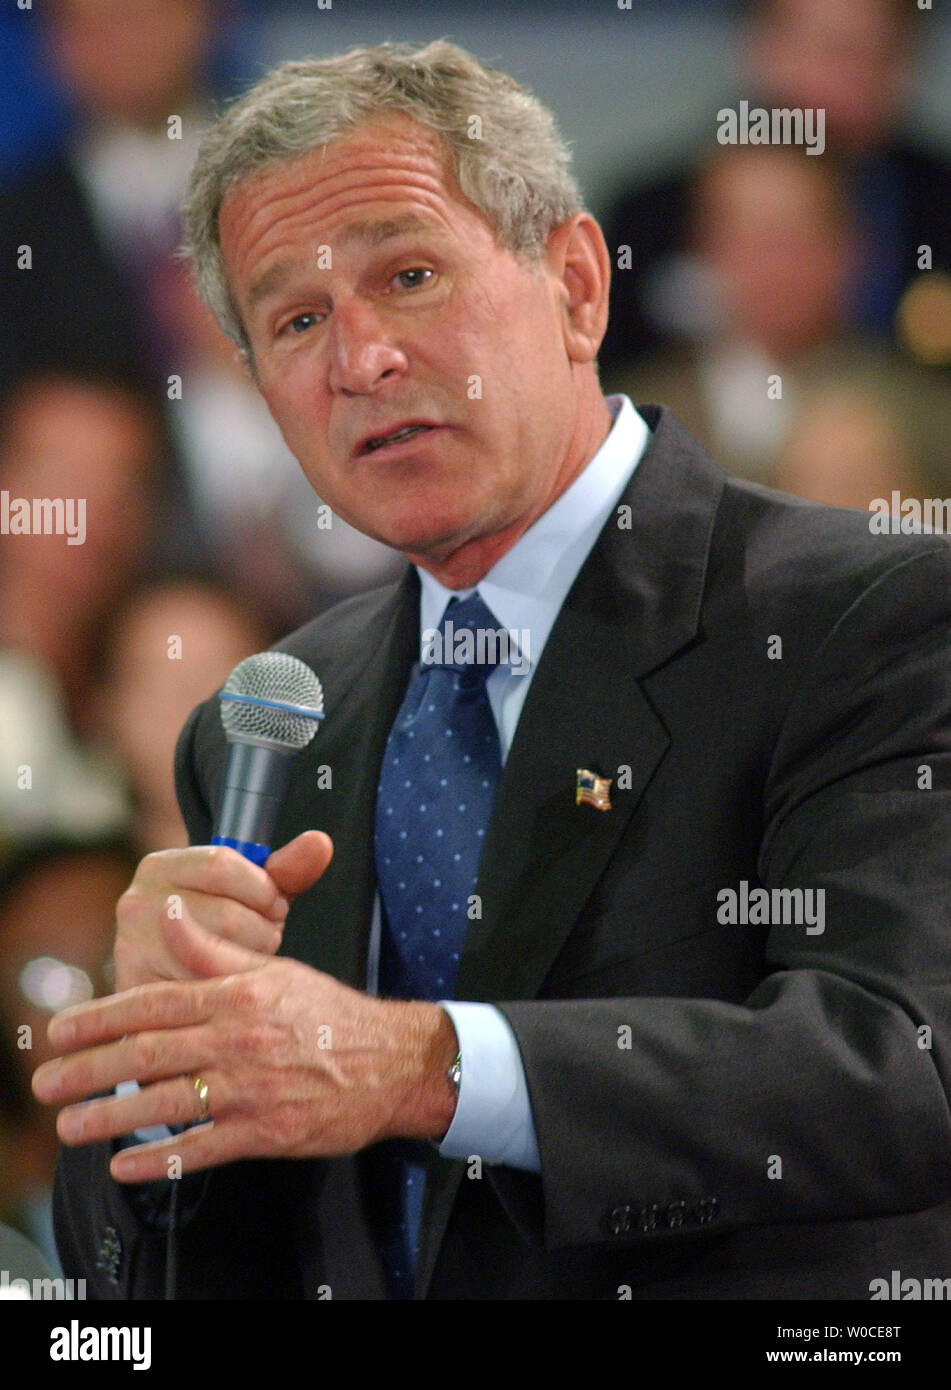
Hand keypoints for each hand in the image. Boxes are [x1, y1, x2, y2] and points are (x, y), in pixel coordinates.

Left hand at [31, 911, 458, 1181]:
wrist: (391, 1062)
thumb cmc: (329, 1015)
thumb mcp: (274, 971)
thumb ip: (214, 950)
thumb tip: (169, 912)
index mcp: (238, 995)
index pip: (153, 1004)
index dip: (100, 1017)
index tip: (60, 1030)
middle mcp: (239, 1040)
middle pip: (147, 1054)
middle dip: (88, 1070)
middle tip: (45, 1083)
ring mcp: (252, 1089)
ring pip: (167, 1102)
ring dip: (109, 1118)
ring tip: (69, 1127)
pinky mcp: (266, 1132)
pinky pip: (202, 1147)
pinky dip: (160, 1158)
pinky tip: (126, 1165)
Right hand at [113, 831, 333, 990]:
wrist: (174, 978)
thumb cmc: (219, 926)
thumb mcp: (250, 893)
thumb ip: (286, 868)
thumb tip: (320, 843)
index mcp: (159, 866)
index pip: (223, 864)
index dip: (263, 889)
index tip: (273, 906)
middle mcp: (135, 902)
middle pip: (229, 915)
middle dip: (261, 932)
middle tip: (258, 940)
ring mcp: (131, 949)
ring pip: (220, 956)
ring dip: (247, 964)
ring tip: (241, 960)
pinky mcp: (138, 990)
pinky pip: (205, 991)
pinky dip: (227, 990)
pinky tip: (226, 985)